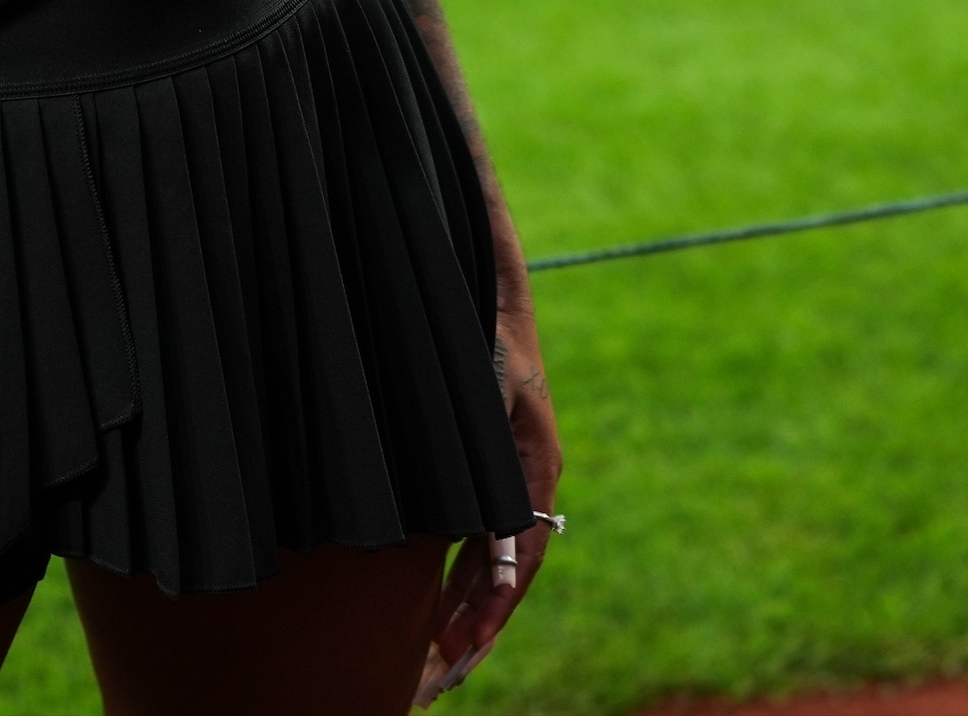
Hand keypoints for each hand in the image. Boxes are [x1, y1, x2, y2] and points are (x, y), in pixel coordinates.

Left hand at [417, 304, 559, 703]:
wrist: (487, 290)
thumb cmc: (476, 339)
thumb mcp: (478, 400)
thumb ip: (488, 479)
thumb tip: (495, 555)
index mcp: (533, 473)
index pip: (518, 562)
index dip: (491, 613)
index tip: (461, 652)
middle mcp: (526, 486)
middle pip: (505, 577)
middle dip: (474, 632)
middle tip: (438, 683)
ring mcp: (507, 484)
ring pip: (490, 567)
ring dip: (464, 614)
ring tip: (434, 666)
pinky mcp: (486, 476)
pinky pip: (476, 543)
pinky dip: (460, 581)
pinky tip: (434, 610)